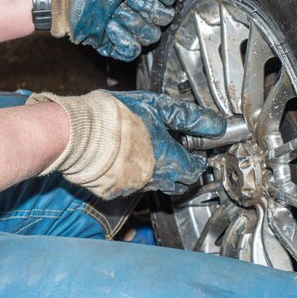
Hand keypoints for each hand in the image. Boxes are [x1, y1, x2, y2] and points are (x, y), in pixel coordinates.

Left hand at [50, 0, 185, 60]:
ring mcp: (131, 30)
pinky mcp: (119, 45)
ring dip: (130, 23)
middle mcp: (143, 12)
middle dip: (143, 9)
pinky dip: (123, 40)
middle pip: (162, 21)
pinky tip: (109, 28)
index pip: (169, 2)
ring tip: (112, 14)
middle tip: (125, 0)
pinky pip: (133, 51)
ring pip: (149, 36)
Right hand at [109, 91, 225, 193]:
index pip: (195, 170)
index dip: (200, 162)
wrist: (79, 131)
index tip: (199, 154)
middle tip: (184, 157)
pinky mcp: (115, 189)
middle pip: (179, 183)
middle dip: (185, 172)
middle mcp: (155, 178)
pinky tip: (134, 160)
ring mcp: (134, 186)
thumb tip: (217, 124)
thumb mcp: (160, 108)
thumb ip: (190, 117)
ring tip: (158, 155)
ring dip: (163, 174)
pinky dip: (140, 175)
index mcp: (169, 160)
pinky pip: (135, 186)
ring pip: (158, 185)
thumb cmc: (118, 117)